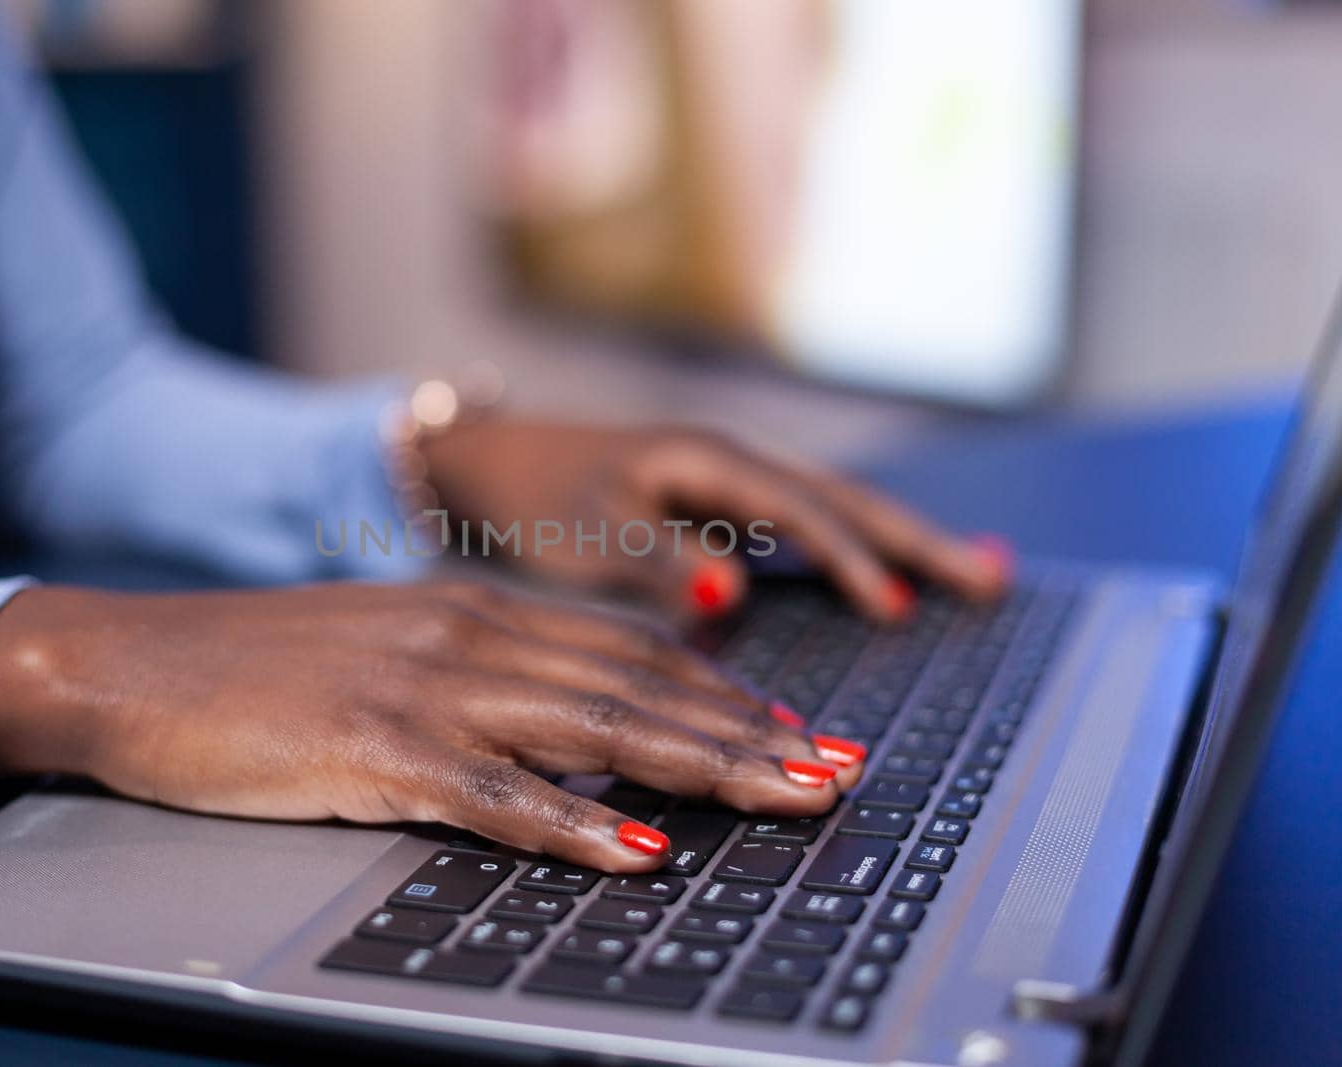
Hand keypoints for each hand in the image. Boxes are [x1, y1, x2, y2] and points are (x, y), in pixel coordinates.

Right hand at [0, 580, 868, 871]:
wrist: (130, 661)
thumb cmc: (255, 672)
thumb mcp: (388, 655)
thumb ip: (481, 685)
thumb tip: (571, 738)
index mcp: (476, 613)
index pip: (630, 653)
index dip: (726, 694)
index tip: (801, 732)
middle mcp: (469, 636)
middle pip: (640, 686)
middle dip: (751, 732)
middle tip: (840, 770)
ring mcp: (424, 688)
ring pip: (595, 727)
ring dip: (704, 765)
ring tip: (789, 797)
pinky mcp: (372, 747)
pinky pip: (494, 794)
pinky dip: (573, 824)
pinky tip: (635, 850)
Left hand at [421, 420, 1012, 620]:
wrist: (479, 465)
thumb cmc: (528, 500)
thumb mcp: (585, 535)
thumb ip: (659, 564)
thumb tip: (735, 593)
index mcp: (706, 460)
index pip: (801, 508)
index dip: (850, 556)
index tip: (894, 607)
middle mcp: (727, 464)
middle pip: (841, 497)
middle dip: (915, 537)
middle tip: (990, 577)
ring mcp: (723, 484)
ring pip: (828, 509)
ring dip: (893, 539)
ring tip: (967, 573)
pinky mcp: (710, 510)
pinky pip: (797, 528)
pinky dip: (843, 550)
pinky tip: (873, 574)